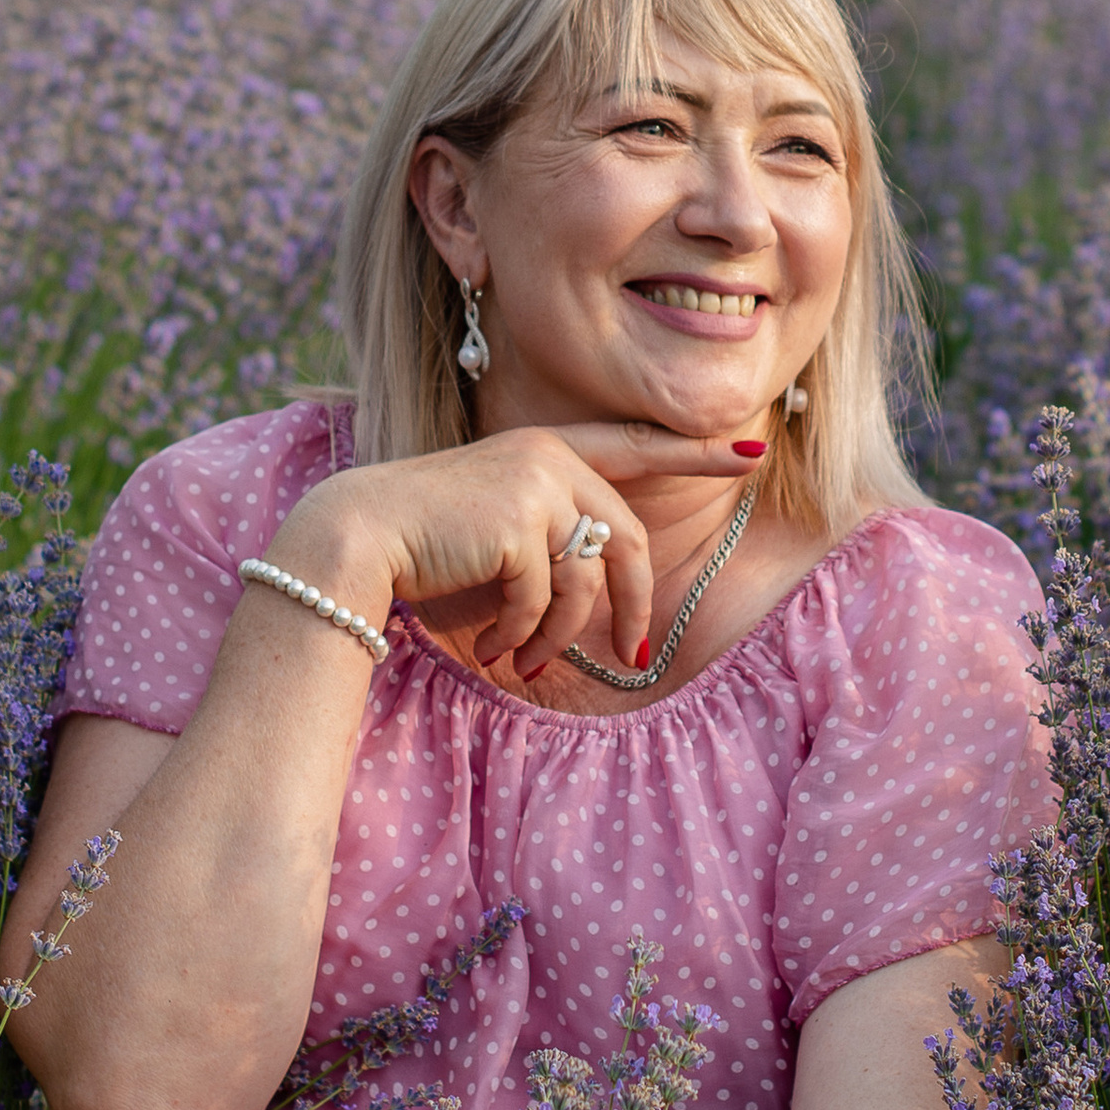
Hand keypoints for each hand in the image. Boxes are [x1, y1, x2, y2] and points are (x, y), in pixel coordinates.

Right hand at [268, 421, 762, 679]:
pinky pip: (550, 597)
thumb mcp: (503, 540)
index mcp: (547, 451)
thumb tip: (611, 607)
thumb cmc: (427, 550)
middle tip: (631, 660)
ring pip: (588, 581)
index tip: (753, 453)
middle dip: (632, 609)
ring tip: (524, 661)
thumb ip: (558, 547)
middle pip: (628, 542)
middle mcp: (549, 456)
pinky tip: (497, 648)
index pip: (635, 448)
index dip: (695, 454)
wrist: (356, 540)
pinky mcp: (520, 519)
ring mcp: (537, 483)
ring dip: (560, 637)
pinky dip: (527, 635)